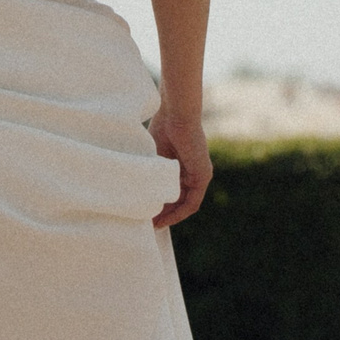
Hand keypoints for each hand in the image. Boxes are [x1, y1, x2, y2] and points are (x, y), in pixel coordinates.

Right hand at [148, 107, 211, 227]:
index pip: (173, 191)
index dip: (160, 204)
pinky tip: (165, 219)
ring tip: (154, 225)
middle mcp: (194, 171)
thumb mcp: (154, 156)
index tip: (147, 214)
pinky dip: (179, 212)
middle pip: (179, 200)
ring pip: (185, 203)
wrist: (175, 114)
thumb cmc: (162, 127)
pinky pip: (192, 202)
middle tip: (148, 225)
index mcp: (183, 165)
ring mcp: (200, 174)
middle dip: (164, 214)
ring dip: (171, 216)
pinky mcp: (203, 176)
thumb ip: (151, 173)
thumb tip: (136, 190)